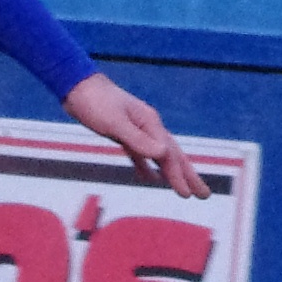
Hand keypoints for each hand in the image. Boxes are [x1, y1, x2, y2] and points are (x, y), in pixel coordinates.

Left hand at [62, 73, 209, 197]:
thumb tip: (162, 154)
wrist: (77, 85)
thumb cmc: (94, 102)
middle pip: (174, 155)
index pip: (169, 155)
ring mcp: (137, 129)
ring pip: (161, 155)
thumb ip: (138, 139)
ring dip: (173, 173)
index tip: (188, 195)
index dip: (179, 176)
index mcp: (150, 123)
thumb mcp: (114, 122)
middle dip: (189, 175)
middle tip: (204, 195)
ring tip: (185, 190)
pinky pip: (141, 154)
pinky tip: (150, 178)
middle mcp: (149, 126)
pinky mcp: (124, 132)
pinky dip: (147, 167)